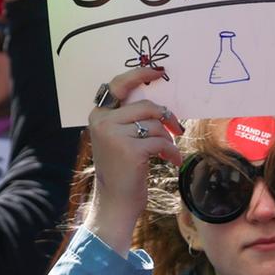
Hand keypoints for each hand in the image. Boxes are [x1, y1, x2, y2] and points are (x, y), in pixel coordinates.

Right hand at [84, 67, 184, 253]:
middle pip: (145, 106)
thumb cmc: (120, 170)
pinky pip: (161, 142)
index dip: (138, 75)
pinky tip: (171, 161)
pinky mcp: (130, 150)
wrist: (114, 202)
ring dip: (168, 139)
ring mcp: (115, 135)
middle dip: (166, 116)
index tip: (157, 72)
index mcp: (98, 116)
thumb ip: (128, 119)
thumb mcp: (117, 139)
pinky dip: (171, 152)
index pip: (118, 86)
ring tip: (168, 153)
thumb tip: (158, 104)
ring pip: (155, 124)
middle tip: (176, 127)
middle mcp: (103, 122)